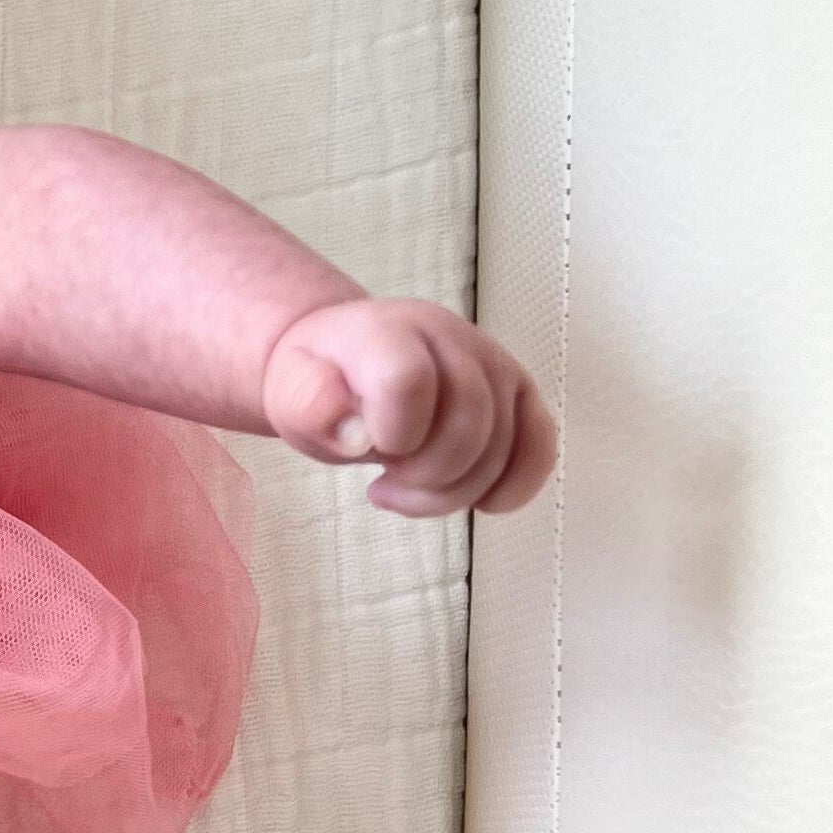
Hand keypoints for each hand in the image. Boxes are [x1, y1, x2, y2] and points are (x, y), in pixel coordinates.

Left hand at [262, 295, 555, 517]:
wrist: (343, 361)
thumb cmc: (322, 381)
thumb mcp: (291, 392)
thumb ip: (312, 407)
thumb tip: (355, 434)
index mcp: (388, 332)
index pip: (410, 381)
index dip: (395, 433)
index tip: (373, 448)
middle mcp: (450, 337)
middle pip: (468, 425)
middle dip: (425, 476)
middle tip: (387, 480)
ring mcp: (492, 363)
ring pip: (503, 447)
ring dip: (455, 492)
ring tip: (412, 487)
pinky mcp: (518, 393)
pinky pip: (541, 448)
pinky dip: (513, 488)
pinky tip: (477, 501)